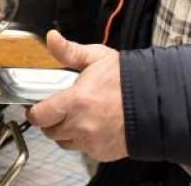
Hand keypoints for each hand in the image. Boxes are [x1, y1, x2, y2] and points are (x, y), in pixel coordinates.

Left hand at [27, 30, 126, 161]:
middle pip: (50, 131)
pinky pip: (83, 149)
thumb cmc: (127, 80)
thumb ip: (69, 51)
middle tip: (57, 110)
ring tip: (74, 117)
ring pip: (64, 142)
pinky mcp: (102, 152)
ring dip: (65, 132)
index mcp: (74, 102)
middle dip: (50, 121)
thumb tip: (51, 37)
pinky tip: (91, 126)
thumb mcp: (97, 58)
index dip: (34, 111)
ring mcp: (91, 142)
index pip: (40, 115)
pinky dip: (83, 140)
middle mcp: (80, 125)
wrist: (156, 103)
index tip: (36, 106)